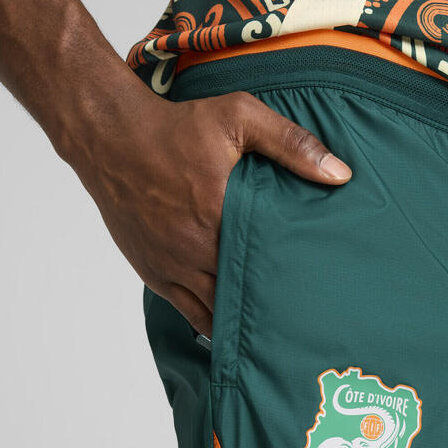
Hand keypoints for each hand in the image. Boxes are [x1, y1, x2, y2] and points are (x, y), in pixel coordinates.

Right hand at [68, 87, 351, 336]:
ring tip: (273, 329)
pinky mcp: (153, 272)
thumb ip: (292, 144)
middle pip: (242, 296)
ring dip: (241, 319)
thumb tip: (340, 174)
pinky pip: (187, 312)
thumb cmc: (175, 125)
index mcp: (220, 218)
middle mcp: (194, 250)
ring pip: (214, 313)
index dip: (291, 286)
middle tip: (302, 320)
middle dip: (270, 307)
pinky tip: (233, 329)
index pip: (266, 268)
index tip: (316, 296)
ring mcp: (171, 266)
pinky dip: (211, 322)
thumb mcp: (239, 118)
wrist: (108, 133)